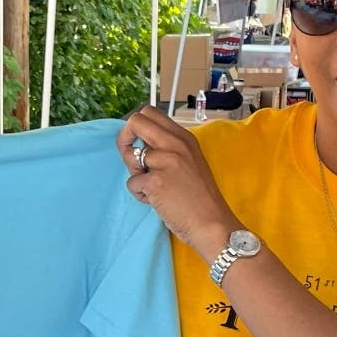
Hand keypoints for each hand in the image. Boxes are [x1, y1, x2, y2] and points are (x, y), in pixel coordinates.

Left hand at [117, 106, 236, 250]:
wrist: (211, 223)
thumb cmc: (199, 198)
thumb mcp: (190, 162)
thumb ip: (169, 149)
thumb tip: (141, 145)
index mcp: (183, 138)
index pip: (150, 113)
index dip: (135, 127)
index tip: (136, 143)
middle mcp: (175, 144)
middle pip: (136, 121)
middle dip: (124, 139)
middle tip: (133, 160)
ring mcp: (165, 161)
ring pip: (130, 156)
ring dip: (136, 175)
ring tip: (154, 188)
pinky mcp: (155, 181)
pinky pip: (132, 183)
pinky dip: (140, 195)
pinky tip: (157, 201)